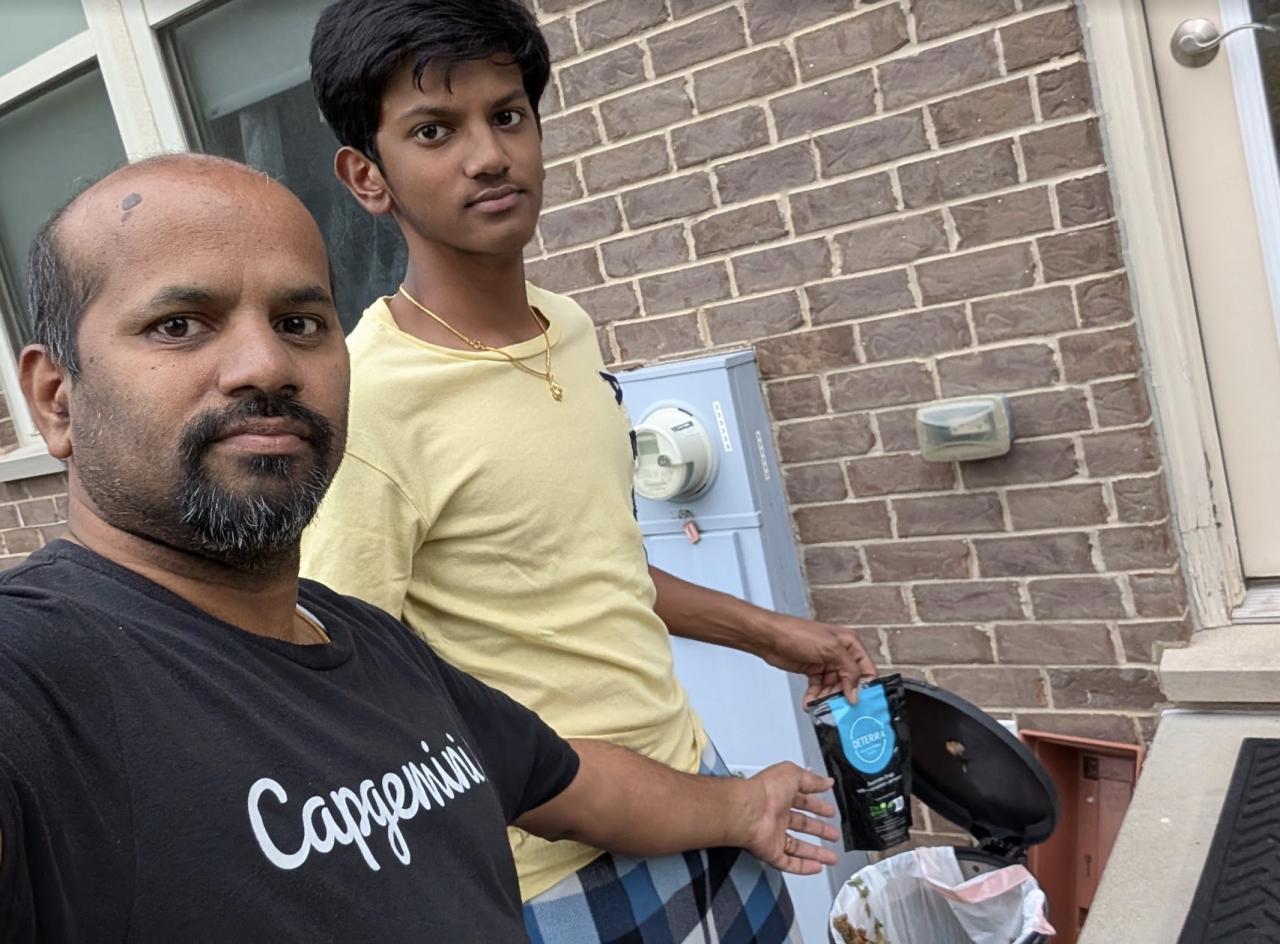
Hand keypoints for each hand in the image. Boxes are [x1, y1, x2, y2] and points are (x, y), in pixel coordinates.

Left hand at [738, 763, 839, 874]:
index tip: (829, 811)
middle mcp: (776, 816)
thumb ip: (812, 779)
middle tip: (833, 834)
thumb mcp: (793, 774)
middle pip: (802, 825)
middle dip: (819, 830)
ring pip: (797, 847)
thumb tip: (826, 781)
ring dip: (816, 853)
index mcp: (780, 796)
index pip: (803, 802)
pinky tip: (816, 867)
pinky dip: (803, 867)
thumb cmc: (765, 790)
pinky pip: (788, 863)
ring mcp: (773, 835)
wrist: (747, 811)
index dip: (817, 806)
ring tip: (832, 857)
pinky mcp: (770, 852)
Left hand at [757, 614, 876, 704]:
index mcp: (849, 643)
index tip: (858, 702)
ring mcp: (826, 662)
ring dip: (827, 698)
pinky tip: (810, 703)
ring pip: (833, 687)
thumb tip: (855, 692)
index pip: (866, 669)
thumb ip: (848, 670)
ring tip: (821, 706)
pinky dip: (815, 697)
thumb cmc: (797, 633)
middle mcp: (840, 653)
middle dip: (843, 695)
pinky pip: (819, 688)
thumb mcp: (831, 649)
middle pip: (850, 681)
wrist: (770, 638)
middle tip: (838, 708)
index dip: (864, 686)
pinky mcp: (813, 670)